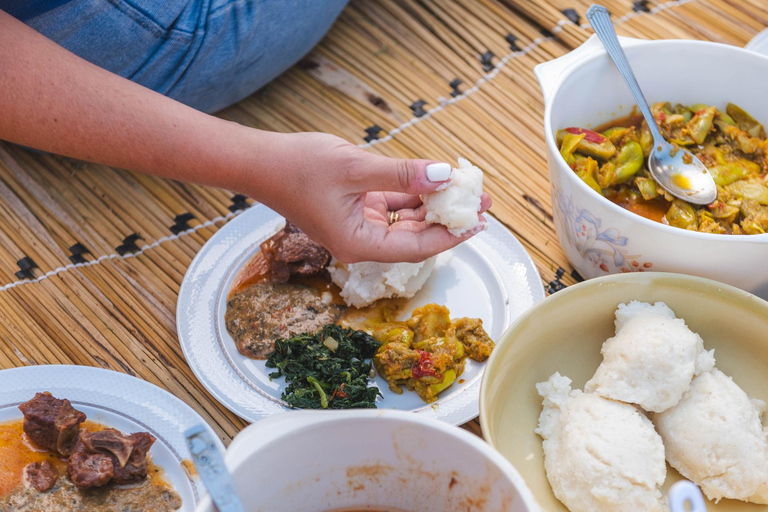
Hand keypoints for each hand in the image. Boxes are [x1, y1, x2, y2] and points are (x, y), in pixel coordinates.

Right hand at [248, 132, 490, 262]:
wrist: (259, 162)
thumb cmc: (298, 168)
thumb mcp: (356, 168)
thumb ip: (403, 174)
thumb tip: (444, 176)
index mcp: (359, 243)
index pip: (417, 247)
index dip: (452, 235)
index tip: (480, 221)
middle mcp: (361, 240)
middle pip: (416, 236)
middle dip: (449, 218)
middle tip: (482, 201)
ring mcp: (359, 224)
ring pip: (407, 219)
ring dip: (433, 204)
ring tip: (465, 188)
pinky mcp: (355, 208)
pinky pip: (392, 204)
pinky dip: (412, 194)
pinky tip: (433, 180)